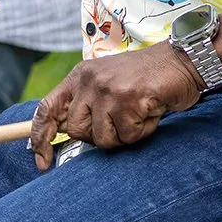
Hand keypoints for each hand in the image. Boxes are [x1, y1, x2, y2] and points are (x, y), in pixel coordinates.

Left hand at [28, 47, 202, 169]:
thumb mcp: (107, 82)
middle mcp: (89, 80)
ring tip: (138, 113)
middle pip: (76, 131)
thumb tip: (67, 133)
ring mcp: (107, 89)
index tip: (41, 160)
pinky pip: (128, 136)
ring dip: (124, 134)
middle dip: (99, 136)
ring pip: (102, 138)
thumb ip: (87, 103)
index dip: (40, 136)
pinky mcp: (127, 99)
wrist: (181, 61)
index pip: (47, 108)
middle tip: (121, 122)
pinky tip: (150, 112)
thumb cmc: (145, 77)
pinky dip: (143, 131)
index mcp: (79, 76)